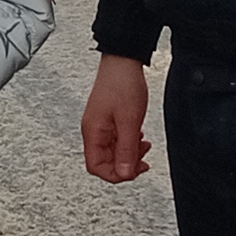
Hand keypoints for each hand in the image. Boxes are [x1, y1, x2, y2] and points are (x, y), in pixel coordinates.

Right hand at [81, 53, 153, 183]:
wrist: (123, 61)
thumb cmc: (122, 84)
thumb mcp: (129, 122)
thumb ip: (126, 149)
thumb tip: (123, 173)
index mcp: (92, 132)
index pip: (95, 167)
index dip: (114, 175)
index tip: (132, 172)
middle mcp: (93, 130)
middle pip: (104, 162)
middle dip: (125, 165)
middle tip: (142, 161)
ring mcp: (100, 125)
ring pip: (112, 152)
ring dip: (129, 154)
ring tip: (143, 147)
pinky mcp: (108, 119)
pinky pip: (115, 140)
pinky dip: (128, 143)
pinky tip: (138, 137)